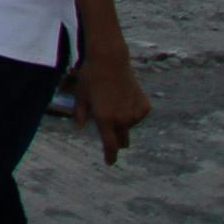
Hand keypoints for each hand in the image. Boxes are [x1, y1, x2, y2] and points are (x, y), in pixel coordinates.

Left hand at [66, 50, 148, 164]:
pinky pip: (138, 115)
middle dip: (117, 140)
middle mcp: (122, 119)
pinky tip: (125, 97)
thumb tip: (79, 128)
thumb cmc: (91, 77)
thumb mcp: (80, 96)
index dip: (110, 156)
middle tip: (111, 132)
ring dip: (123, 122)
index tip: (110, 163)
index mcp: (105, 119)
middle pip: (122, 140)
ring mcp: (135, 113)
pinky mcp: (144, 106)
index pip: (110, 145)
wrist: (110, 60)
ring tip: (113, 101)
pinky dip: (132, 111)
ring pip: (129, 126)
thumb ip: (80, 114)